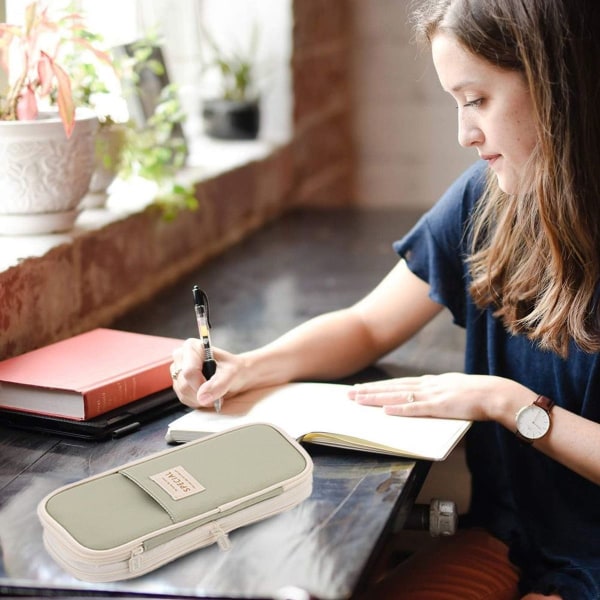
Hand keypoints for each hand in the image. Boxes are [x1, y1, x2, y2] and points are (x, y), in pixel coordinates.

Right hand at [170, 338, 245, 409]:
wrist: (236, 375)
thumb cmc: (234, 369)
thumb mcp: (232, 373)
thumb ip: (218, 384)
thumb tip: (202, 397)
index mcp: (191, 347)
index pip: (189, 371)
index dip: (201, 385)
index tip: (215, 390)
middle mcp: (181, 357)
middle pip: (184, 384)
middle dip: (203, 393)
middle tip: (218, 392)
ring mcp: (178, 371)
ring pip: (183, 393)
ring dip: (201, 398)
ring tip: (214, 391)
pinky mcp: (179, 385)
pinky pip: (185, 399)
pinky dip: (198, 401)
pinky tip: (208, 394)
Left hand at [349, 372, 535, 423]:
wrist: (495, 393)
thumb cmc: (478, 395)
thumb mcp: (453, 390)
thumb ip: (438, 394)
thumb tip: (425, 400)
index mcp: (431, 382)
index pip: (398, 383)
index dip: (379, 386)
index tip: (362, 388)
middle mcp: (427, 385)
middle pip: (392, 387)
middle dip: (369, 390)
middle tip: (349, 394)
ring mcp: (432, 395)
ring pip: (397, 395)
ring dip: (376, 398)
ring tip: (358, 400)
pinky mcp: (439, 407)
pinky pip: (415, 409)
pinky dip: (399, 409)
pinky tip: (385, 410)